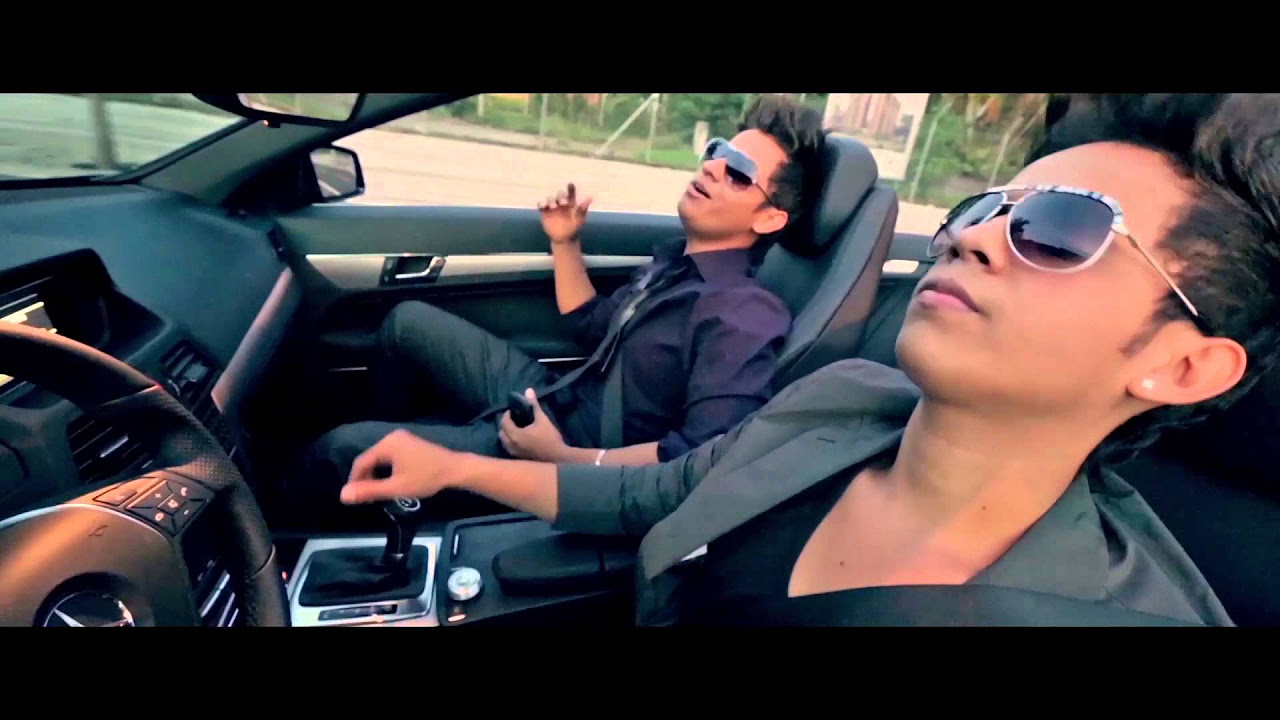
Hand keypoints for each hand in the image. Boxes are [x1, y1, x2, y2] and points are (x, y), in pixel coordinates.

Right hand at [340, 429, 460, 504]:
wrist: (455, 470)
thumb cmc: (426, 478)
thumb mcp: (396, 488)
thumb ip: (369, 491)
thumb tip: (343, 495)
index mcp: (387, 444)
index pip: (361, 462)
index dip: (355, 480)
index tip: (354, 498)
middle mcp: (392, 437)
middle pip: (370, 458)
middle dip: (365, 478)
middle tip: (365, 497)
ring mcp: (402, 439)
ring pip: (380, 458)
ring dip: (375, 474)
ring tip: (375, 492)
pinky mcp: (410, 443)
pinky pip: (390, 455)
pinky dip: (385, 469)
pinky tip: (389, 481)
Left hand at [499, 388, 568, 460]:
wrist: (559, 459)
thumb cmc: (549, 438)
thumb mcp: (542, 420)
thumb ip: (533, 405)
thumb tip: (528, 390)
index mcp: (514, 435)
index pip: (504, 422)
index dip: (507, 415)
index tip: (512, 410)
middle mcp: (511, 445)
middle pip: (501, 433)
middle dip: (505, 425)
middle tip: (513, 419)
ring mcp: (515, 454)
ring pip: (505, 443)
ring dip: (507, 435)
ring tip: (516, 429)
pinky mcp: (520, 459)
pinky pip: (510, 449)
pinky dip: (511, 442)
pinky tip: (521, 440)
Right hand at [537, 183, 591, 245]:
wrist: (564, 238)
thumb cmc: (574, 227)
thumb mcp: (580, 218)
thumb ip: (583, 208)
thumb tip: (590, 197)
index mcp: (570, 203)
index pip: (570, 193)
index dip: (570, 188)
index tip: (570, 184)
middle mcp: (561, 203)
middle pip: (559, 194)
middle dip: (561, 196)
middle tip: (564, 203)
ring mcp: (552, 207)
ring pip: (550, 198)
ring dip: (551, 200)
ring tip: (553, 206)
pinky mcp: (544, 212)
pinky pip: (541, 204)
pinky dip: (541, 203)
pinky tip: (544, 206)